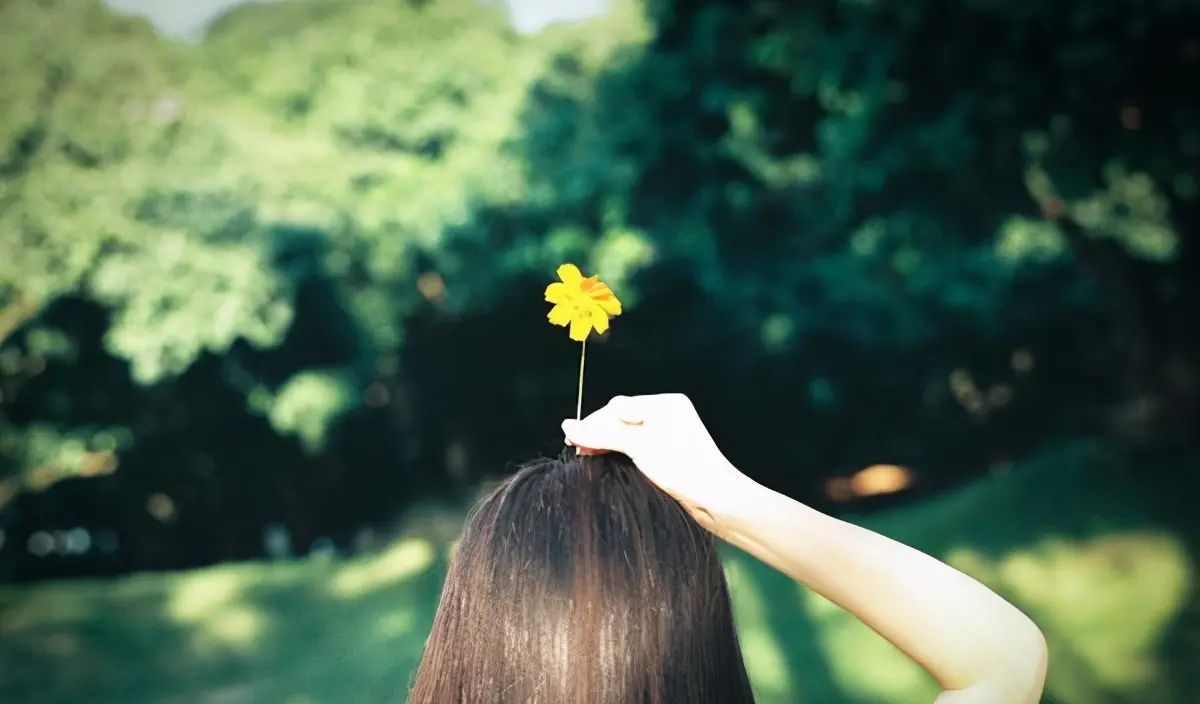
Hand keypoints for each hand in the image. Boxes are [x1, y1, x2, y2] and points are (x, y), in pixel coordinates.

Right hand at [561, 394, 753, 535]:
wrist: (716, 499)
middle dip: (599, 432)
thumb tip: (567, 424)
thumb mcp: (637, 446)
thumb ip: (602, 433)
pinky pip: (639, 446)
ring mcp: (670, 434)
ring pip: (629, 433)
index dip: (593, 422)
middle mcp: (669, 414)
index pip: (618, 406)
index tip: (571, 441)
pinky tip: (609, 461)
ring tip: (588, 456)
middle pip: (622, 418)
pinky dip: (622, 452)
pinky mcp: (670, 454)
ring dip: (608, 443)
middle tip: (577, 451)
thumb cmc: (681, 467)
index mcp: (666, 403)